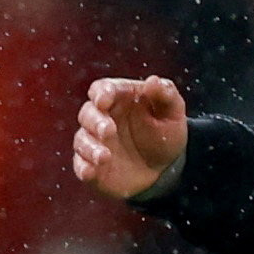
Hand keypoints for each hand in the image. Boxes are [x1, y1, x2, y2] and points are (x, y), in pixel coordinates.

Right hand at [72, 76, 188, 199]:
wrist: (166, 168)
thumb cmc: (166, 134)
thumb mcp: (173, 114)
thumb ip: (166, 95)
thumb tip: (153, 81)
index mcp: (119, 99)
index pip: (102, 89)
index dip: (101, 93)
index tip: (104, 100)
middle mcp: (102, 118)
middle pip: (88, 113)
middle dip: (95, 121)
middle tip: (109, 131)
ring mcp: (95, 142)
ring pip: (82, 140)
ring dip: (90, 147)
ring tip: (105, 156)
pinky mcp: (92, 164)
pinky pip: (81, 165)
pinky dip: (83, 168)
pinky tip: (90, 172)